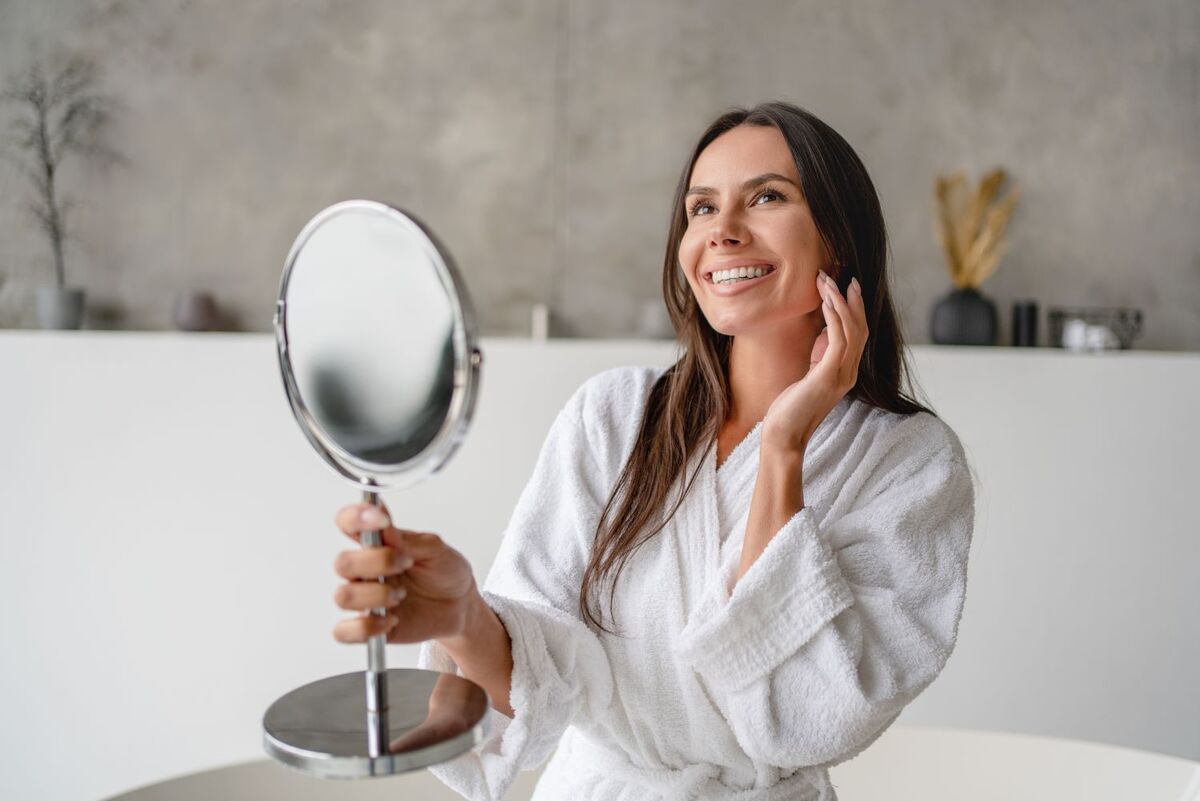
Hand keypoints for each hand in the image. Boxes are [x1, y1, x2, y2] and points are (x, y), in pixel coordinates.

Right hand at [332, 501, 477, 644]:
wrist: (460, 604)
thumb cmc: (445, 572)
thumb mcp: (436, 550)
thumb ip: (410, 541)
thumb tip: (385, 529)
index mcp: (378, 543)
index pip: (348, 523)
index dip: (355, 518)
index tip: (382, 520)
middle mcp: (366, 569)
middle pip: (343, 562)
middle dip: (376, 562)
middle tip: (406, 563)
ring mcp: (366, 598)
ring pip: (343, 596)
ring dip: (375, 595)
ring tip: (401, 595)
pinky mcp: (369, 626)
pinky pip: (345, 632)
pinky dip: (366, 627)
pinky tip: (391, 620)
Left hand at [762, 270, 868, 454]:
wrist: (784, 436)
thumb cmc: (790, 409)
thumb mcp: (807, 377)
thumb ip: (819, 358)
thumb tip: (822, 336)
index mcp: (845, 373)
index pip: (858, 336)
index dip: (855, 310)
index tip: (848, 288)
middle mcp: (849, 374)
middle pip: (860, 329)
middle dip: (852, 301)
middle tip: (844, 276)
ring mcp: (841, 376)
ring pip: (852, 330)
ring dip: (840, 303)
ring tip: (828, 282)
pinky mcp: (828, 377)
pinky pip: (838, 340)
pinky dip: (833, 318)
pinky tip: (825, 303)